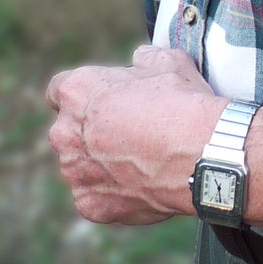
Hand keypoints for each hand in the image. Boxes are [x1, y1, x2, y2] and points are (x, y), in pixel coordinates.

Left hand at [45, 45, 224, 224]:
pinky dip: (113, 192)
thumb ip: (145, 59)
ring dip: (100, 162)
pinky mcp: (90, 204)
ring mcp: (75, 173)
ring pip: (79, 165)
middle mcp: (65, 133)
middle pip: (68, 130)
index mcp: (77, 91)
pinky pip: (95, 196)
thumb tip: (141, 59)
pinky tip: (141, 183)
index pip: (59, 89)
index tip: (103, 97)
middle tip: (129, 129)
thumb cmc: (183, 102)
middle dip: (91, 129)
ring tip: (140, 160)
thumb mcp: (168, 61)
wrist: (203, 153)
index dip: (84, 92)